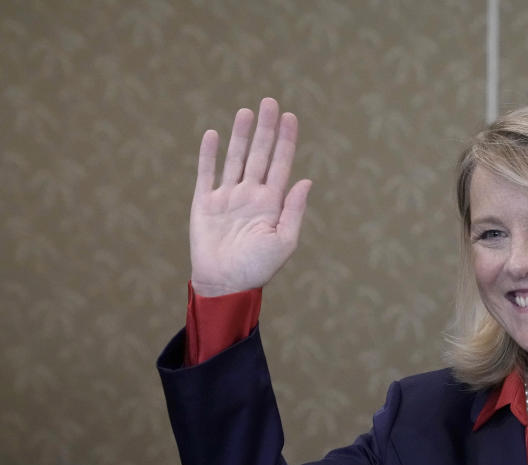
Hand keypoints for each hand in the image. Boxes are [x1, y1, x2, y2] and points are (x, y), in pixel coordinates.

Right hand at [189, 97, 311, 296]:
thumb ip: (294, 210)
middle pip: (259, 154)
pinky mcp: (204, 203)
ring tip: (247, 112)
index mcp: (272, 203)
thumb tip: (307, 180)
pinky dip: (208, 155)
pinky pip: (206, 174)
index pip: (281, 164)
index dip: (286, 140)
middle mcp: (251, 195)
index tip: (291, 117)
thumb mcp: (284, 241)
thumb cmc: (257, 268)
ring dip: (240, 136)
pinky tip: (213, 134)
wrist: (225, 284)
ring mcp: (227, 197)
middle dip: (266, 129)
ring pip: (235, 158)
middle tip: (270, 102)